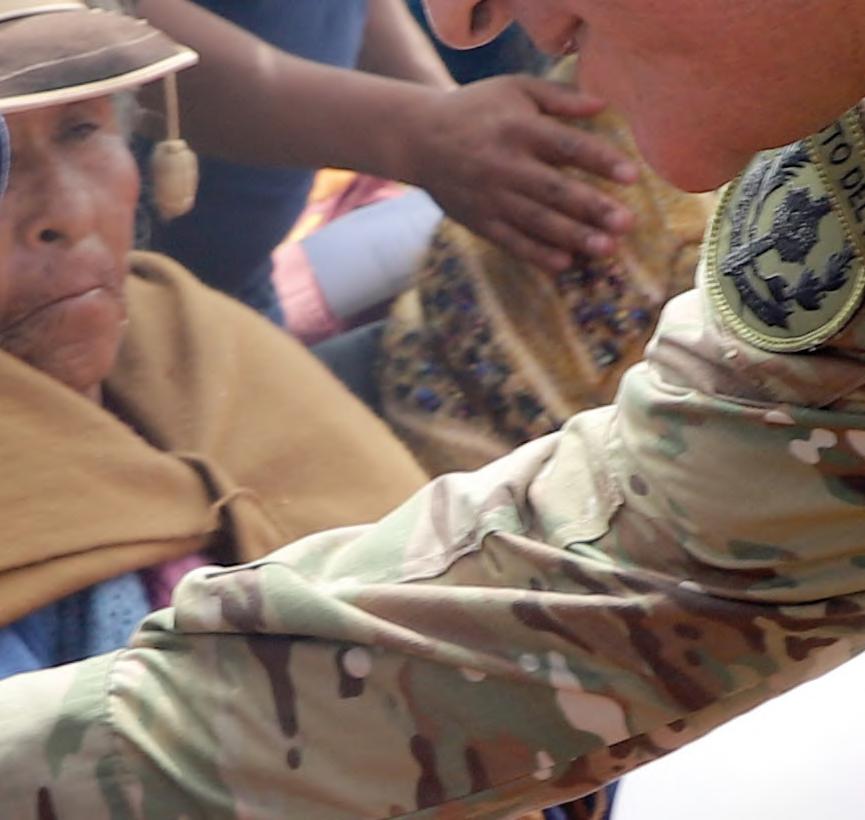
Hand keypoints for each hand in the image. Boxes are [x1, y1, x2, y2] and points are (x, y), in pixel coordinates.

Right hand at [398, 75, 638, 271]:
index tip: (632, 176)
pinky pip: (511, 241)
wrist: (419, 138)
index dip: (600, 161)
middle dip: (592, 208)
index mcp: (519, 129)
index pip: (567, 146)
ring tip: (606, 249)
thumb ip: (560, 98)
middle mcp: (506, 165)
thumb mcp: (515, 89)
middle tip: (626, 224)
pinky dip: (537, 254)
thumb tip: (604, 105)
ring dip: (573, 237)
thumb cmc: (477, 110)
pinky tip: (564, 264)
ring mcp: (491, 197)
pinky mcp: (480, 221)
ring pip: (537, 221)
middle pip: (555, 190)